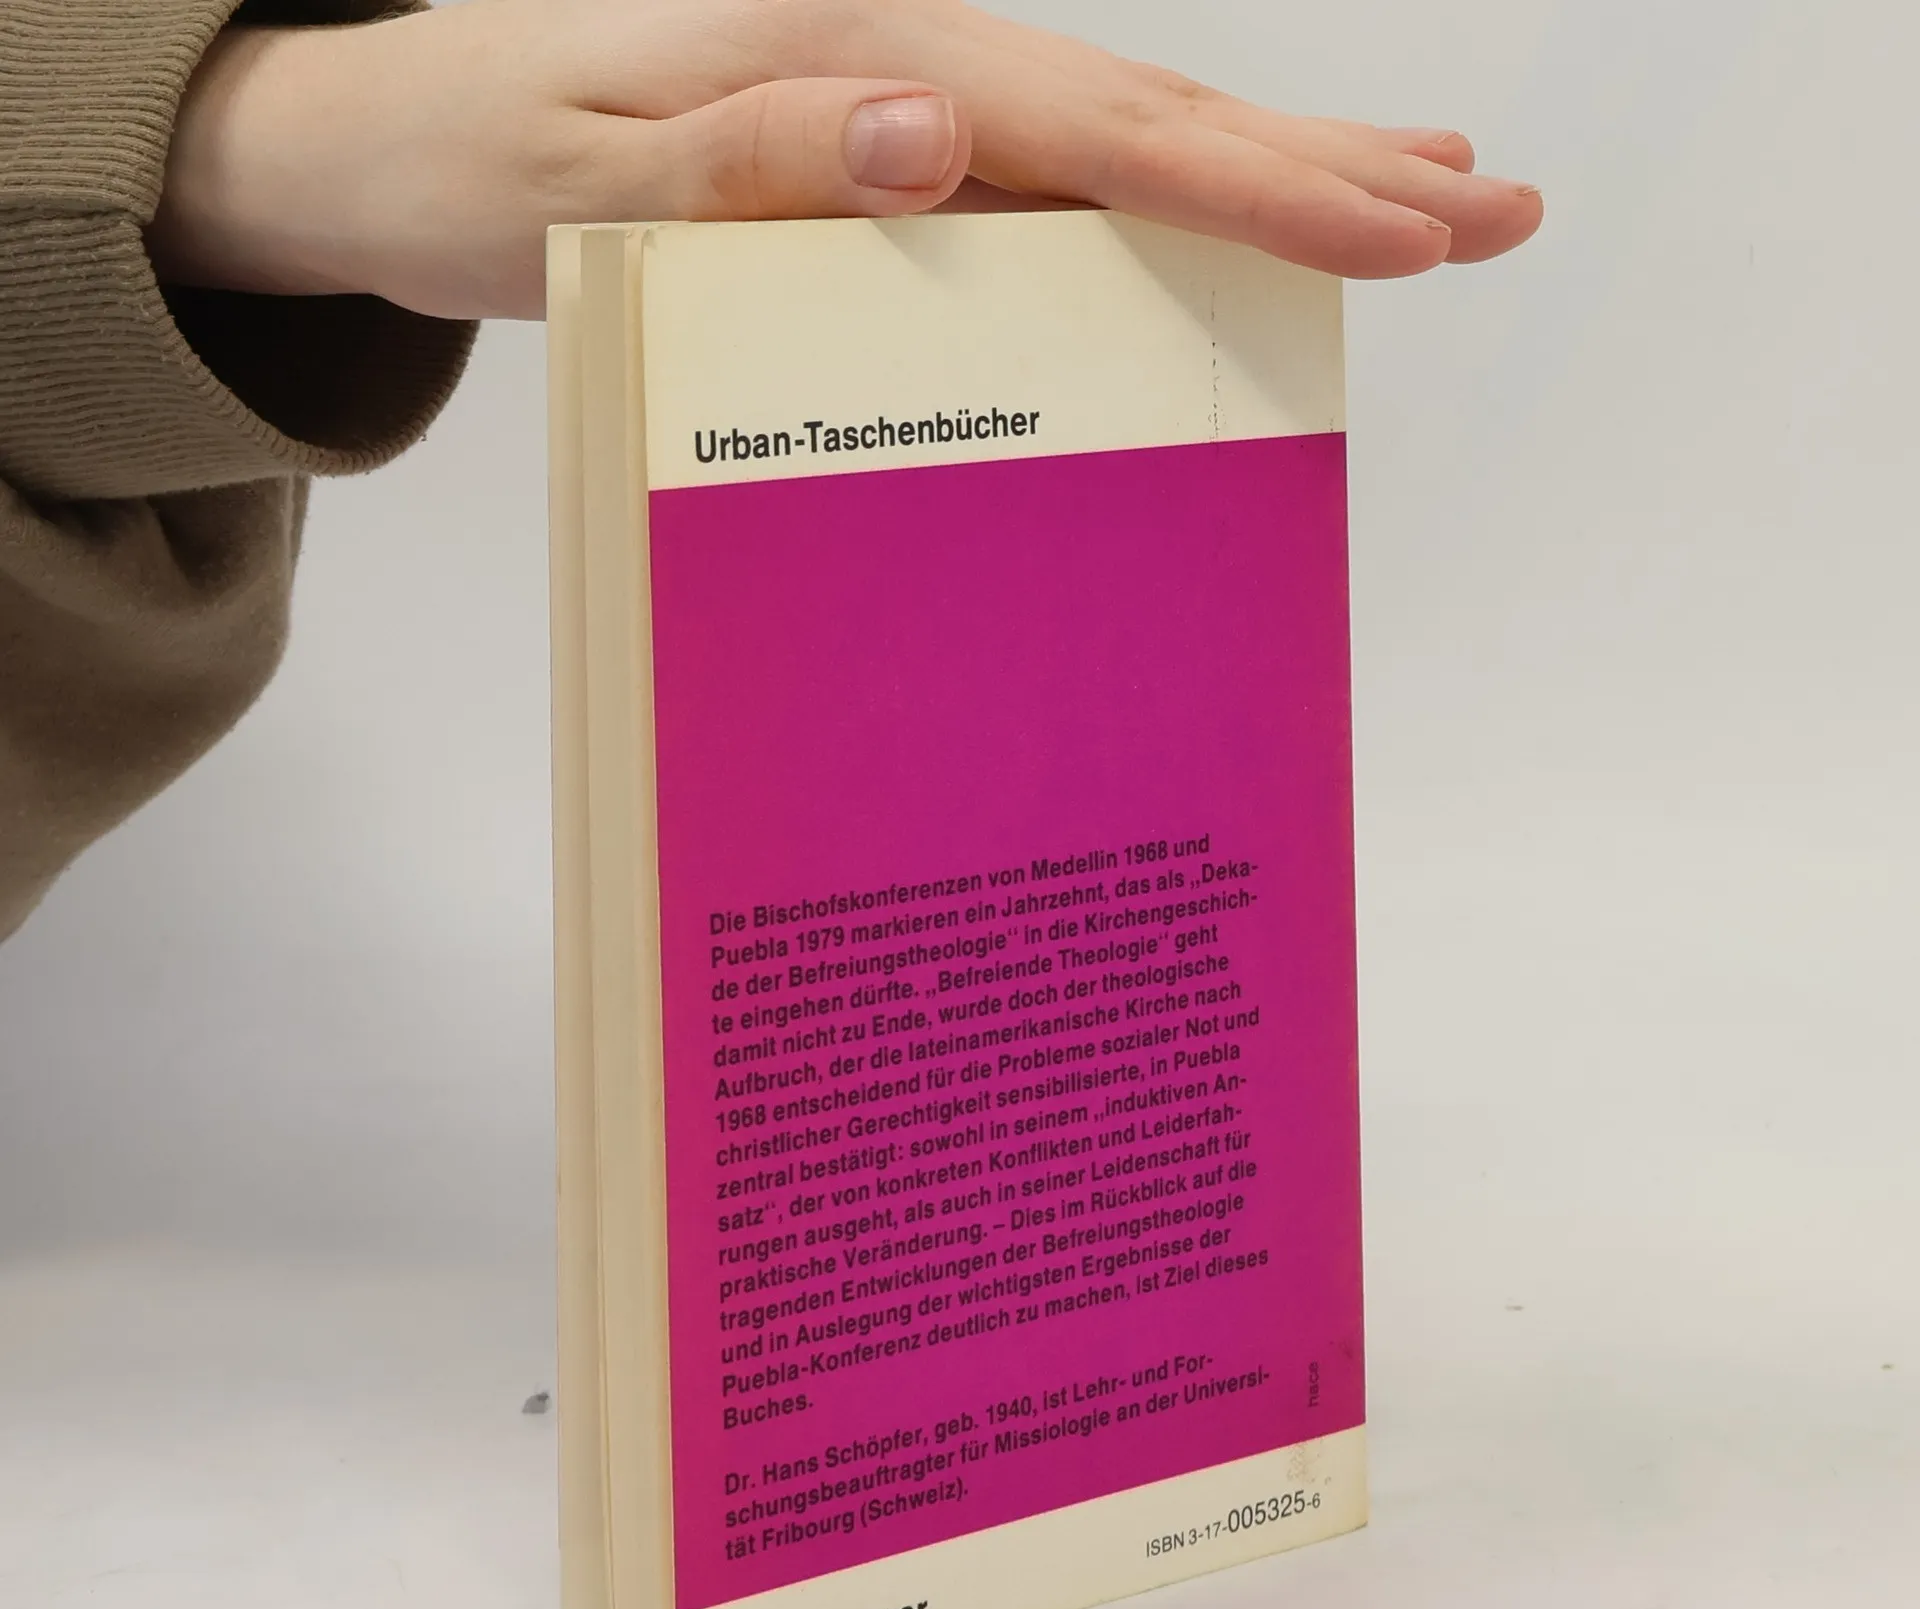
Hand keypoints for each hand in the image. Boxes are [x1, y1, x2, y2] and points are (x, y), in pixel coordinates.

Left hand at [149, 0, 1542, 320]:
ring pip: (1135, 140)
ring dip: (1289, 169)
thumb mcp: (577, 176)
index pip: (1097, 124)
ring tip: (1436, 197)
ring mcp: (909, 103)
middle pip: (1159, 112)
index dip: (1258, 182)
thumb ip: (750, 154)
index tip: (1403, 231)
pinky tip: (1231, 210)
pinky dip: (1171, 199)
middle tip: (1501, 211)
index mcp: (852, 51)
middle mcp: (905, 59)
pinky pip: (1063, 185)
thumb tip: (940, 134)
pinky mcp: (896, 156)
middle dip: (1335, 170)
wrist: (398, 145)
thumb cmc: (476, 167)